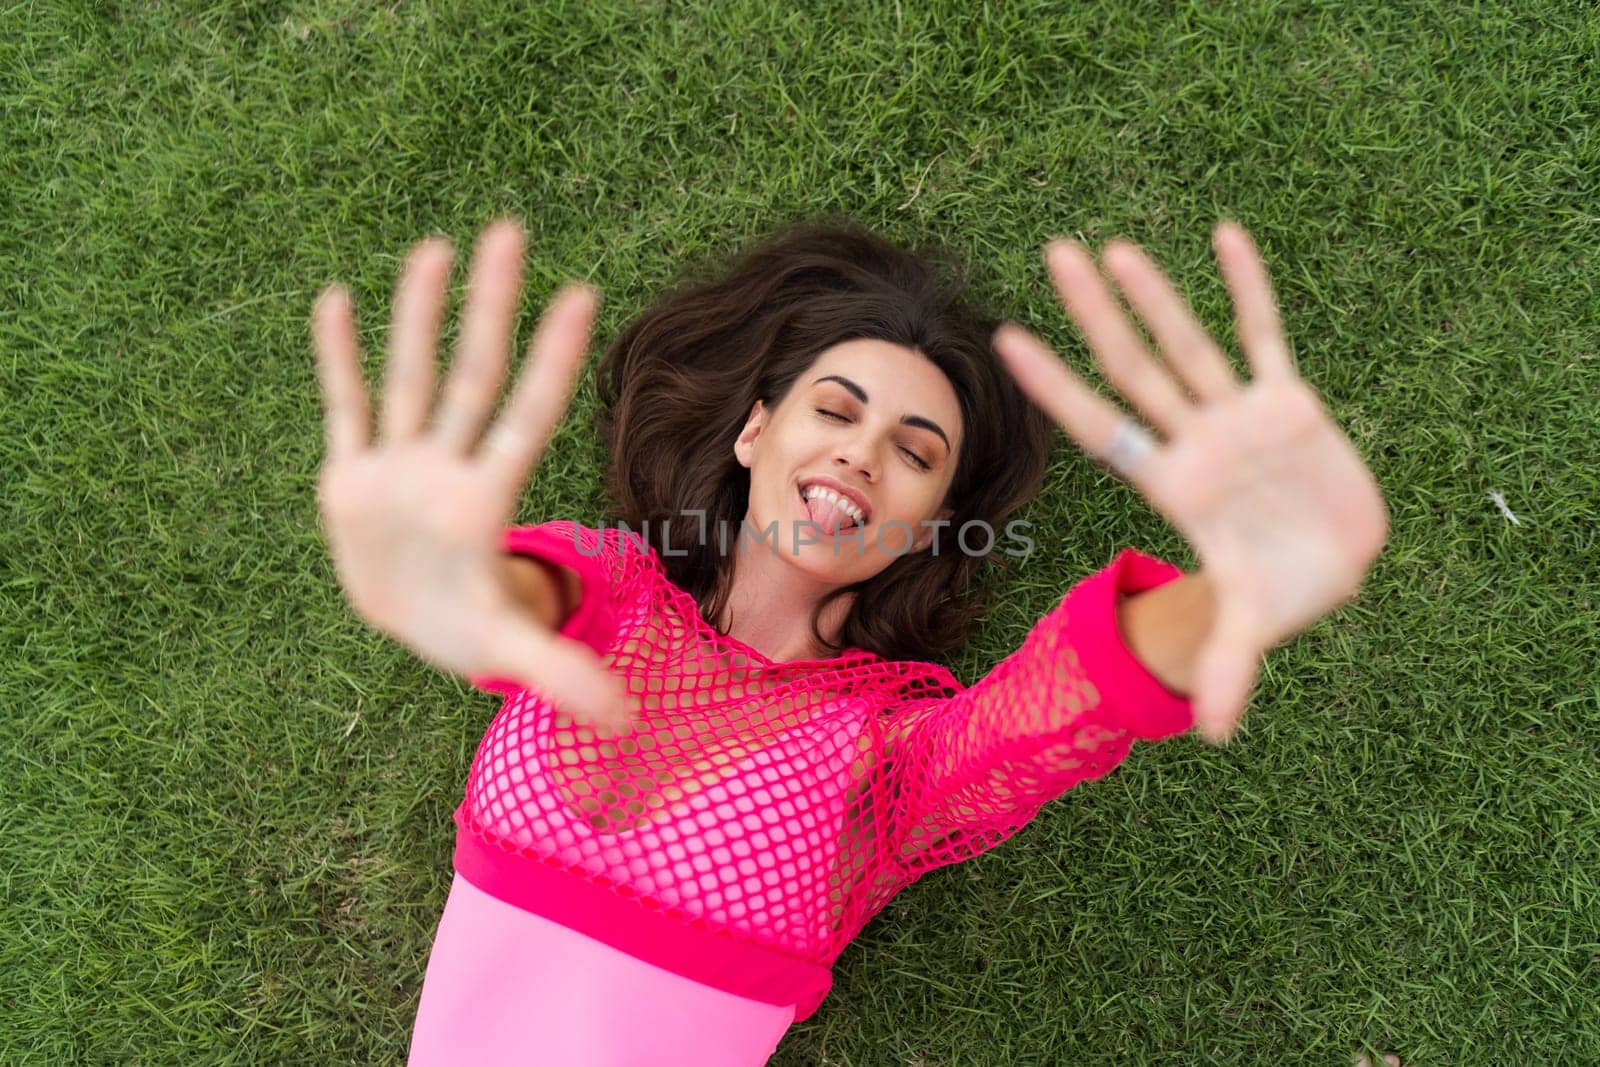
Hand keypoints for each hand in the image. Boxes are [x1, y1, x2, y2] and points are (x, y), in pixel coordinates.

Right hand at [311, 219, 629, 732]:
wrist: (414, 621)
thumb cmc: (469, 628)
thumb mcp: (508, 652)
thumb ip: (561, 674)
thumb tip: (627, 721)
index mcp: (487, 500)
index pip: (528, 416)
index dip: (553, 362)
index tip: (585, 296)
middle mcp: (447, 468)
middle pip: (470, 376)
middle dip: (488, 308)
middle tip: (509, 230)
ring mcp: (398, 466)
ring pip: (408, 378)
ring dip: (416, 315)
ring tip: (434, 246)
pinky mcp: (351, 477)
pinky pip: (344, 409)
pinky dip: (337, 361)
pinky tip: (336, 299)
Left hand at [992, 222, 1389, 744]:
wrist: (1334, 566)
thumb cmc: (1282, 592)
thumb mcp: (1254, 626)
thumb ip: (1230, 667)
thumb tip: (1212, 733)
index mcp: (1172, 486)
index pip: (1099, 427)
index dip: (1055, 386)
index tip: (1004, 339)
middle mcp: (1194, 441)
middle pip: (1133, 369)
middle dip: (1094, 316)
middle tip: (1051, 253)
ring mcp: (1238, 417)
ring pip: (1187, 344)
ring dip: (1157, 295)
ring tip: (1113, 246)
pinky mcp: (1290, 404)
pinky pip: (1265, 336)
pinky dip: (1249, 288)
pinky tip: (1225, 234)